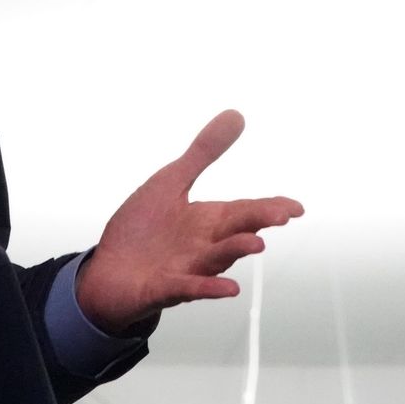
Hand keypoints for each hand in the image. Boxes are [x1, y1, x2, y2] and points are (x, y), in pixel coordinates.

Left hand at [75, 109, 302, 334]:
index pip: (246, 211)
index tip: (296, 208)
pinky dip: (207, 287)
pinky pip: (188, 288)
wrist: (108, 272)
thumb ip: (203, 153)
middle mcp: (203, 245)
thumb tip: (236, 115)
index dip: (271, 208)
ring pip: (215, 259)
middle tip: (279, 215)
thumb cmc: (142, 230)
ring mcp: (186, 268)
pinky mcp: (164, 288)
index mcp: (207, 220)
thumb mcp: (171, 182)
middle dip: (256, 222)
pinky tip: (228, 288)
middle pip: (235, 231)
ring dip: (234, 250)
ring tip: (256, 244)